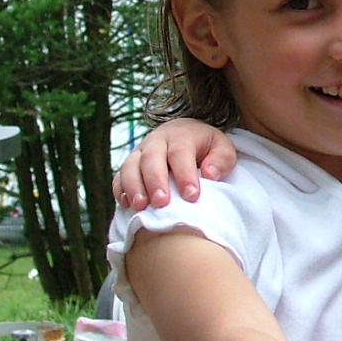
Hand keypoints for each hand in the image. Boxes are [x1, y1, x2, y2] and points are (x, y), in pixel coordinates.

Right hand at [112, 118, 237, 209]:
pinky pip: (119, 176)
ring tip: (140, 206)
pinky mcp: (130, 165)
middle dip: (155, 181)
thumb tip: (209, 174)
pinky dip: (120, 189)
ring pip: (130, 166)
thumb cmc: (207, 148)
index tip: (192, 196)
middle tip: (161, 203)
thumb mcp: (223, 148)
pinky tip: (126, 204)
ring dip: (134, 186)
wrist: (184, 134)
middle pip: (151, 158)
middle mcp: (157, 141)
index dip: (185, 175)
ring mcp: (140, 152)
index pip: (181, 153)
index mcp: (181, 136)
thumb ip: (222, 159)